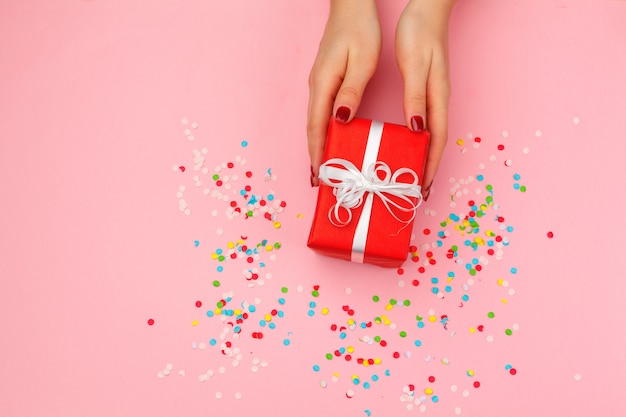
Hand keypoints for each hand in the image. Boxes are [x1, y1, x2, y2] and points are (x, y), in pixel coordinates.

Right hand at [307, 0, 381, 185]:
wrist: (351, 7)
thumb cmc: (359, 30)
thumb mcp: (361, 61)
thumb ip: (351, 92)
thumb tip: (340, 121)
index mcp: (323, 84)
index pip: (317, 127)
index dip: (318, 153)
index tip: (320, 176)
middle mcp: (317, 87)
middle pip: (313, 129)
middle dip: (317, 156)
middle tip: (322, 182)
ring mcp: (319, 84)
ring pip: (317, 122)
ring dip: (320, 146)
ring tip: (327, 168)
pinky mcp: (326, 82)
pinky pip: (323, 113)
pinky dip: (325, 132)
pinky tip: (333, 140)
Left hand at [395, 0, 455, 199]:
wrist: (426, 9)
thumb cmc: (420, 33)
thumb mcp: (415, 65)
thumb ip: (416, 97)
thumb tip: (418, 130)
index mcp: (436, 97)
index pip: (437, 140)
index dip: (430, 166)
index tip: (422, 188)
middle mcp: (437, 101)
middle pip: (435, 143)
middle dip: (426, 168)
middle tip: (414, 192)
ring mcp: (432, 97)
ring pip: (429, 135)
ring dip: (421, 157)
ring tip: (409, 176)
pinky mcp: (424, 91)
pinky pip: (423, 123)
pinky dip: (416, 140)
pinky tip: (406, 145)